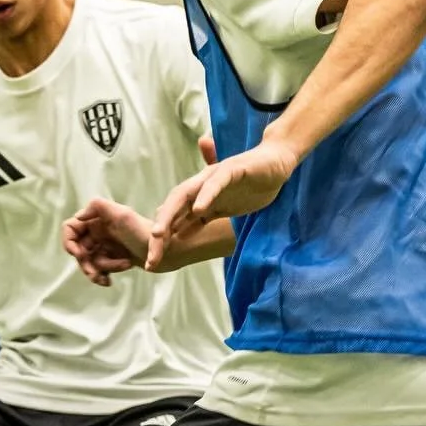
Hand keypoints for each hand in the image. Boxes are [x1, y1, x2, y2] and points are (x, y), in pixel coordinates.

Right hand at [63, 199, 151, 285]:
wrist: (168, 252)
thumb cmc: (146, 233)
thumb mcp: (123, 215)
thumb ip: (99, 207)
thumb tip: (78, 216)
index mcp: (98, 218)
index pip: (70, 227)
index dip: (69, 242)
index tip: (79, 254)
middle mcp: (99, 230)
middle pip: (77, 248)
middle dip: (85, 263)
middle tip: (95, 273)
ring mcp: (105, 245)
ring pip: (88, 262)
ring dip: (98, 270)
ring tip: (118, 270)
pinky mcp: (112, 258)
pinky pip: (97, 270)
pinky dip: (102, 276)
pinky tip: (109, 281)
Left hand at [147, 136, 296, 270]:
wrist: (275, 162)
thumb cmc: (248, 185)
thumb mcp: (222, 209)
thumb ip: (200, 218)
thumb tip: (178, 234)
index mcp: (198, 196)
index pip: (174, 217)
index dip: (161, 239)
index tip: (152, 263)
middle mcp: (201, 185)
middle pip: (173, 207)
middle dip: (159, 231)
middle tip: (150, 255)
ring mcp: (214, 176)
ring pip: (186, 194)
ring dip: (171, 213)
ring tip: (159, 233)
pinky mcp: (233, 169)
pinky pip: (216, 183)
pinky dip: (206, 195)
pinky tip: (198, 209)